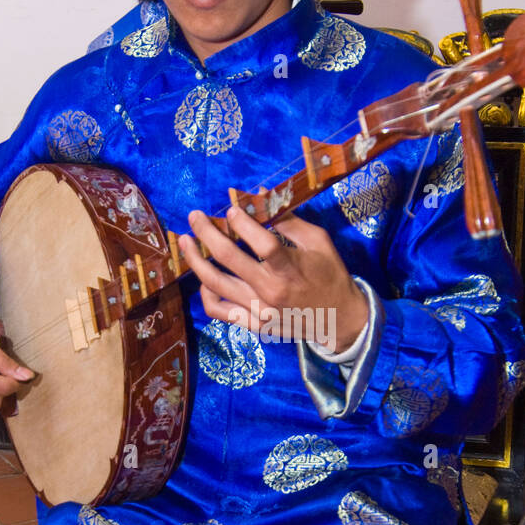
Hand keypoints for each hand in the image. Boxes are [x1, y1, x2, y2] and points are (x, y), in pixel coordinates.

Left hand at [178, 206, 368, 353]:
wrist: (339, 319)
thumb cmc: (329, 274)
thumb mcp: (318, 242)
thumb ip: (288, 222)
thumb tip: (260, 200)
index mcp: (290, 269)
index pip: (261, 243)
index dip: (242, 223)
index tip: (231, 209)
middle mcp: (271, 291)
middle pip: (228, 258)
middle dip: (206, 232)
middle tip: (194, 216)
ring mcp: (259, 311)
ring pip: (215, 284)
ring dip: (195, 260)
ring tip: (185, 243)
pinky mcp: (254, 325)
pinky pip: (219, 310)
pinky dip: (206, 293)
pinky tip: (204, 278)